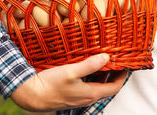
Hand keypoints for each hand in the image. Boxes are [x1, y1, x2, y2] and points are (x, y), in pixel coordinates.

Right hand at [10, 54, 127, 111]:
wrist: (32, 95)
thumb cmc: (50, 85)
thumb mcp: (71, 71)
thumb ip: (90, 65)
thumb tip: (106, 57)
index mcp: (91, 93)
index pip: (115, 87)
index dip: (122, 76)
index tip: (125, 64)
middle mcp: (87, 98)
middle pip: (106, 87)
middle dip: (112, 74)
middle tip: (114, 60)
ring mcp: (78, 98)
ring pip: (96, 87)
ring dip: (100, 75)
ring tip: (100, 61)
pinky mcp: (70, 96)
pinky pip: (86, 87)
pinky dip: (90, 78)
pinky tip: (83, 68)